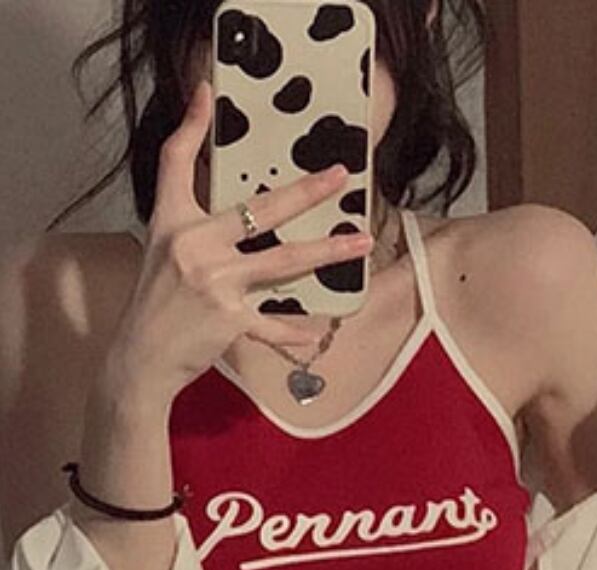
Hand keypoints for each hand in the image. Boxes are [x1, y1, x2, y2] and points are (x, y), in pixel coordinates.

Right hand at [106, 80, 371, 403]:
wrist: (140, 356)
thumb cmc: (155, 303)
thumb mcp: (163, 250)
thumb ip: (191, 220)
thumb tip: (228, 202)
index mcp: (172, 223)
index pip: (176, 162)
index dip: (190, 125)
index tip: (206, 91)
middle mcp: (194, 246)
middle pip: (259, 210)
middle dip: (305, 192)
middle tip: (339, 177)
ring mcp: (214, 284)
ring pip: (283, 262)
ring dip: (326, 252)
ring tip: (360, 243)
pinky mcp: (229, 320)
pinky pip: (273, 324)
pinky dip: (294, 329)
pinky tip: (317, 328)